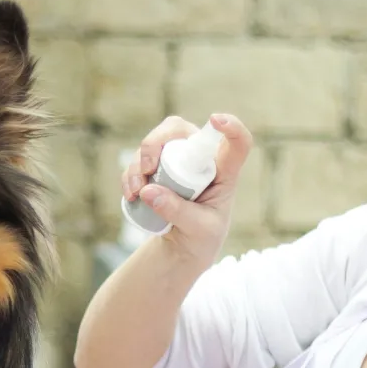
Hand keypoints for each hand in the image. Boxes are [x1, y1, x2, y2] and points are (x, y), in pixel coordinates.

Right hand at [122, 112, 253, 263]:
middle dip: (157, 142)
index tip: (215, 119)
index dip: (231, 127)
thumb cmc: (202, 237)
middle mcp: (199, 159)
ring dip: (138, 163)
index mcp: (224, 172)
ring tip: (136, 193)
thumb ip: (178, 212)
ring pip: (154, 143)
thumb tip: (148, 190)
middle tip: (148, 168)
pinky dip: (130, 175)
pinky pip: (138, 161)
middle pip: (179, 130)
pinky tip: (130, 195)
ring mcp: (176, 161)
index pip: (236, 144)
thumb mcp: (198, 230)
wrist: (184, 248)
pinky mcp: (157, 169)